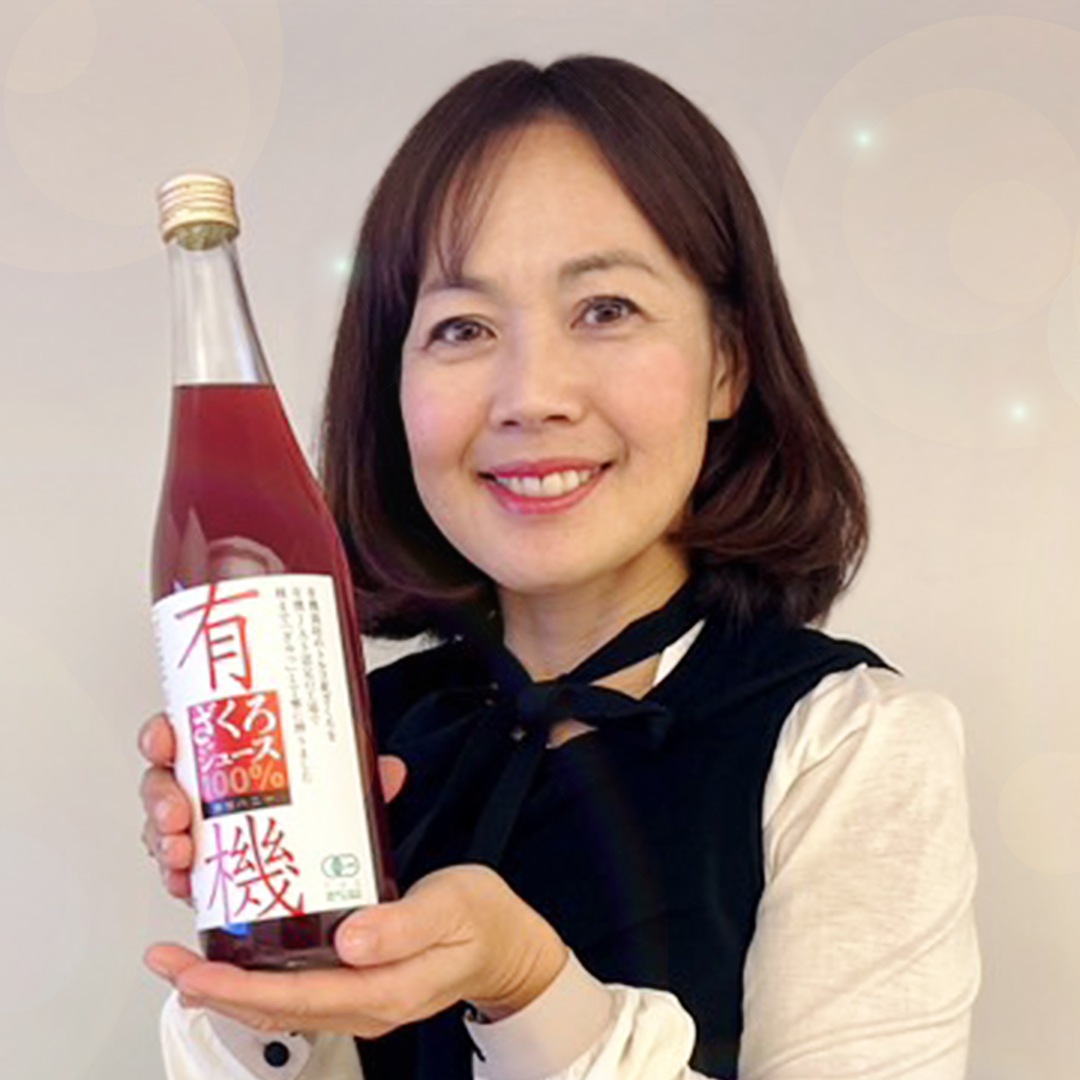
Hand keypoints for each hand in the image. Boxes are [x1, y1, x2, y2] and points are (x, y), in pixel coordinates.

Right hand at [137, 712, 408, 902]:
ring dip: (164, 841)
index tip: (164, 740)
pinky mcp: (206, 867)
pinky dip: (178, 878)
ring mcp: (201, 827)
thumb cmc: (316, 796)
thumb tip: (389, 772)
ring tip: (183, 853)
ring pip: (163, 828)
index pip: (185, 730)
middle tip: (178, 812)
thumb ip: (359, 774)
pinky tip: (185, 884)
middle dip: (160, 797)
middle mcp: (207, 785)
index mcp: (229, 748)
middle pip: (163, 781)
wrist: (324, 854)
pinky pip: (178, 871)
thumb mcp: (339, 779)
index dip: (163, 734)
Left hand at [143, 863, 568, 1035]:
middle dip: (214, 989)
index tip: (192, 972)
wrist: (508, 945)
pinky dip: (258, 978)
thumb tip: (350, 940)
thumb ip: (405, 925)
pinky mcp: (359, 983)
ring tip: (183, 961)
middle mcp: (365, 1003)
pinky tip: (239, 955)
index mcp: (385, 989)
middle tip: (165, 962)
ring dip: (228, 986)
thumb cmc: (483, 919)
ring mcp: (361, 998)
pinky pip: (298, 989)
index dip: (238, 988)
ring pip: (281, 1003)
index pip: (297, 997)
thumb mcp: (453, 906)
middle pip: (276, 1008)